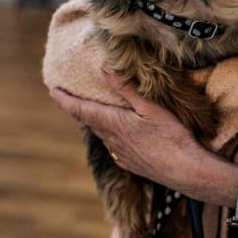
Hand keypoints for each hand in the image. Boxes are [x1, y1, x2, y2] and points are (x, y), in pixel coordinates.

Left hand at [48, 69, 210, 190]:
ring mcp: (120, 154)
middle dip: (79, 108)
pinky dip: (110, 135)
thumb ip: (126, 88)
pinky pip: (113, 146)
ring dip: (95, 122)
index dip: (64, 100)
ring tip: (94, 111)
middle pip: (89, 121)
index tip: (53, 90)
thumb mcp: (149, 107)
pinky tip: (119, 133)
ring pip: (102, 134)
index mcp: (112, 123)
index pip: (80, 110)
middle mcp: (111, 140)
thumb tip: (104, 67)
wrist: (184, 171)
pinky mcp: (130, 163)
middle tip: (72, 96)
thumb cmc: (169, 136)